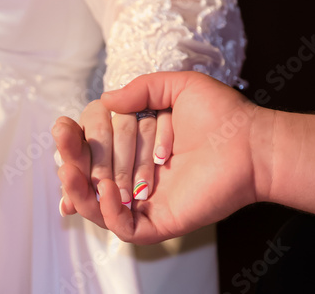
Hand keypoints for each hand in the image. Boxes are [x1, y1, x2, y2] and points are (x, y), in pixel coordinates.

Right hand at [60, 71, 258, 243]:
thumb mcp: (177, 87)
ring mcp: (144, 201)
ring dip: (78, 189)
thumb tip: (106, 98)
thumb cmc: (221, 116)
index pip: (92, 150)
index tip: (64, 128)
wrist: (251, 143)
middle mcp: (135, 176)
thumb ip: (141, 89)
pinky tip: (108, 188)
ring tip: (70, 171)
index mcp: (135, 149)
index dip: (73, 144)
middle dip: (69, 161)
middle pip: (88, 177)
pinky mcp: (158, 221)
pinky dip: (108, 211)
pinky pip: (123, 227)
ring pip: (97, 206)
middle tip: (64, 139)